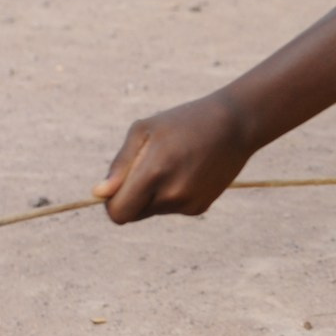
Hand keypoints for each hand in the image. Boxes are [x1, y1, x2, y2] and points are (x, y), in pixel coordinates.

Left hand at [93, 92, 254, 223]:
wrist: (236, 123)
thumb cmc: (185, 121)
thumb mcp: (145, 130)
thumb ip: (120, 164)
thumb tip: (99, 194)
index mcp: (153, 173)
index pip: (117, 213)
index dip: (112, 201)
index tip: (119, 184)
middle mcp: (171, 195)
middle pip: (133, 214)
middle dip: (132, 197)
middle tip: (148, 167)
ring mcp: (188, 203)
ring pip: (153, 210)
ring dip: (154, 193)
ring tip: (174, 162)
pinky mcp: (201, 206)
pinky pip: (173, 208)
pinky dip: (174, 194)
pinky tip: (190, 170)